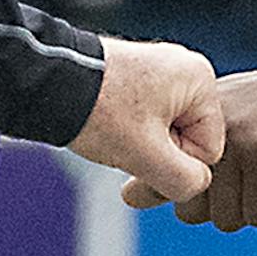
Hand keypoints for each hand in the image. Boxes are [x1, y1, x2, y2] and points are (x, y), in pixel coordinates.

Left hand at [66, 38, 222, 204]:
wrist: (47, 81)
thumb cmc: (97, 111)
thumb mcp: (147, 155)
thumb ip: (185, 180)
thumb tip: (196, 186)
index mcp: (201, 78)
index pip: (209, 149)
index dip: (176, 163)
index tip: (141, 148)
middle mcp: (185, 69)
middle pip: (189, 140)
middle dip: (158, 154)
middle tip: (124, 141)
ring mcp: (160, 72)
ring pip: (166, 134)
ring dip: (142, 146)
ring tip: (114, 131)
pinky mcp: (136, 79)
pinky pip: (147, 120)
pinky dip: (129, 132)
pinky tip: (108, 126)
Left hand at [122, 50, 256, 229]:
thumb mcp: (233, 127)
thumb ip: (181, 160)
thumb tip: (126, 197)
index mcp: (194, 114)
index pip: (164, 176)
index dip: (192, 189)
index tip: (228, 167)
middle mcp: (206, 124)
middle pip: (193, 210)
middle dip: (231, 201)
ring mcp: (234, 137)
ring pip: (230, 217)